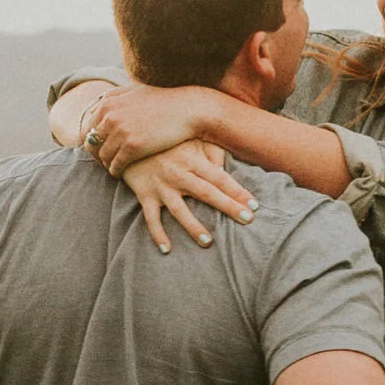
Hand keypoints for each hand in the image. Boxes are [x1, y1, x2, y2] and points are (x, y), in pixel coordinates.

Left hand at [80, 82, 214, 173]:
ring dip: (107, 163)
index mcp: (108, 103)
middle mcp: (110, 117)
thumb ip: (115, 95)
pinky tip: (121, 172)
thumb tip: (100, 101)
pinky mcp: (132, 147)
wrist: (187, 109)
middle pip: (91, 143)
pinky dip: (115, 171)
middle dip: (97, 153)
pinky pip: (115, 165)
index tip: (100, 147)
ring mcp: (120, 132)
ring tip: (115, 166)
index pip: (87, 127)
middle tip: (105, 160)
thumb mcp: (134, 90)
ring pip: (103, 156)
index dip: (92, 140)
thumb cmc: (163, 99)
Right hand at [118, 140, 254, 251]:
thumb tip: (225, 169)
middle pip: (207, 193)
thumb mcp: (190, 138)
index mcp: (192, 159)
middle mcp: (178, 173)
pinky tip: (166, 249)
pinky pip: (151, 217)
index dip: (238, 191)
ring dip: (193, 226)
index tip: (254, 205)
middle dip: (228, 206)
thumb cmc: (167, 139)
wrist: (130, 135)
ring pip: (179, 210)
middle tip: (247, 220)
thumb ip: (211, 151)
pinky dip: (157, 234)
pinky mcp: (144, 194)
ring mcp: (161, 185)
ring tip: (208, 242)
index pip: (220, 177)